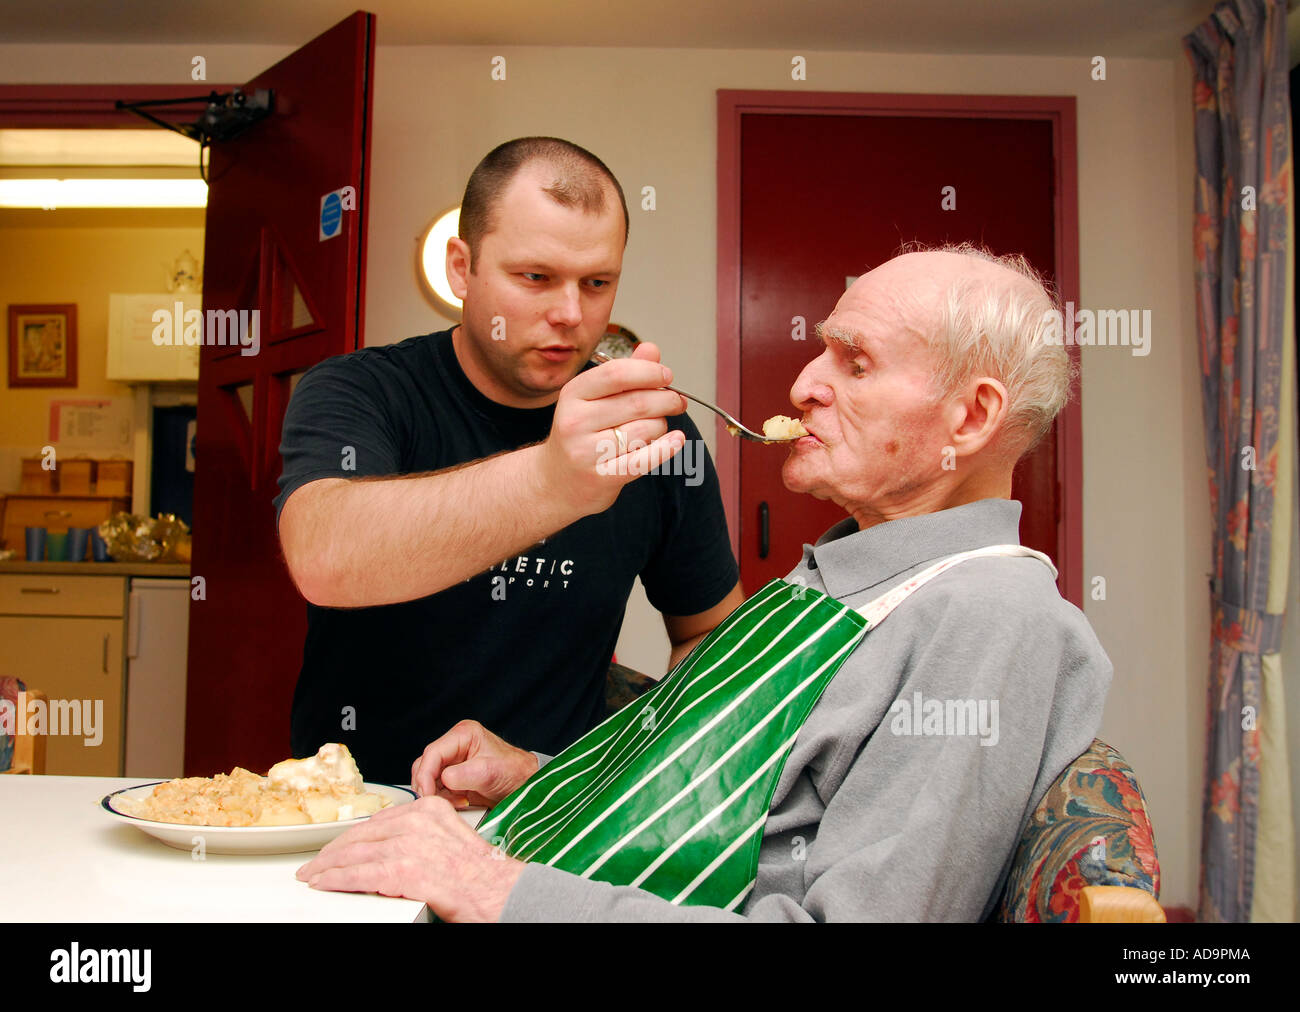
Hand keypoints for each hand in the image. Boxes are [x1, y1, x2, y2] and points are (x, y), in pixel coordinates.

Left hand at [296, 795, 524, 921]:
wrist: (498, 891)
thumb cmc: (479, 874)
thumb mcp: (448, 840)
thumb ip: (419, 838)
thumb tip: (389, 850)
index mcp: (429, 809)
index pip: (379, 820)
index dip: (353, 836)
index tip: (339, 846)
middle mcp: (417, 821)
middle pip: (363, 834)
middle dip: (335, 851)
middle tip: (316, 863)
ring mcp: (409, 844)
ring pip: (356, 853)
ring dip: (328, 866)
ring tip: (313, 875)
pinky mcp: (402, 870)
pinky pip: (359, 874)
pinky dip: (336, 879)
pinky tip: (323, 883)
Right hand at [410, 719, 538, 806]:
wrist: (526, 785)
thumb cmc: (514, 772)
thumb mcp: (489, 772)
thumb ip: (464, 774)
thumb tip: (443, 780)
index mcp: (463, 734)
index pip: (433, 753)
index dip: (426, 775)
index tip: (427, 794)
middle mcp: (455, 745)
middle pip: (425, 765)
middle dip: (428, 785)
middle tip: (435, 803)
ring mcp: (453, 761)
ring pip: (428, 778)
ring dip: (436, 794)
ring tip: (456, 802)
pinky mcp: (454, 777)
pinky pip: (437, 788)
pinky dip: (443, 799)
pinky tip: (459, 803)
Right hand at [540, 341, 688, 515]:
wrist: (558, 481)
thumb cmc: (581, 435)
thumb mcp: (593, 399)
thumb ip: (623, 374)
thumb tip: (652, 350)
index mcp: (573, 394)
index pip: (617, 373)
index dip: (649, 371)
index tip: (667, 375)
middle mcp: (576, 421)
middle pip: (637, 402)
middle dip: (666, 399)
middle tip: (676, 401)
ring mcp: (587, 451)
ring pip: (646, 429)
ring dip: (661, 426)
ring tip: (655, 427)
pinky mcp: (602, 477)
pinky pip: (644, 459)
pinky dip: (666, 448)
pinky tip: (676, 440)